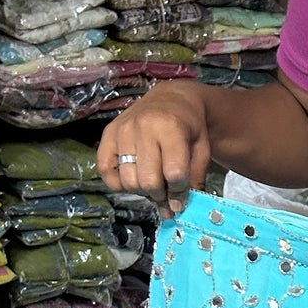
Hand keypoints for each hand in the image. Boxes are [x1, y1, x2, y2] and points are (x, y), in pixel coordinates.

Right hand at [97, 83, 213, 217]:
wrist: (172, 99)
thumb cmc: (189, 126)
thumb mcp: (202, 149)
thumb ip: (193, 178)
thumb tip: (176, 208)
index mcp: (171, 127)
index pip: (174, 173)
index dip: (179, 192)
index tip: (181, 197)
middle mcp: (143, 127)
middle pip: (149, 181)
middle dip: (161, 196)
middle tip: (166, 194)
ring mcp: (123, 130)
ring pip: (128, 180)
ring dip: (142, 191)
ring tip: (153, 185)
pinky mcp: (108, 134)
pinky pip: (105, 170)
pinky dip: (118, 183)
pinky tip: (134, 179)